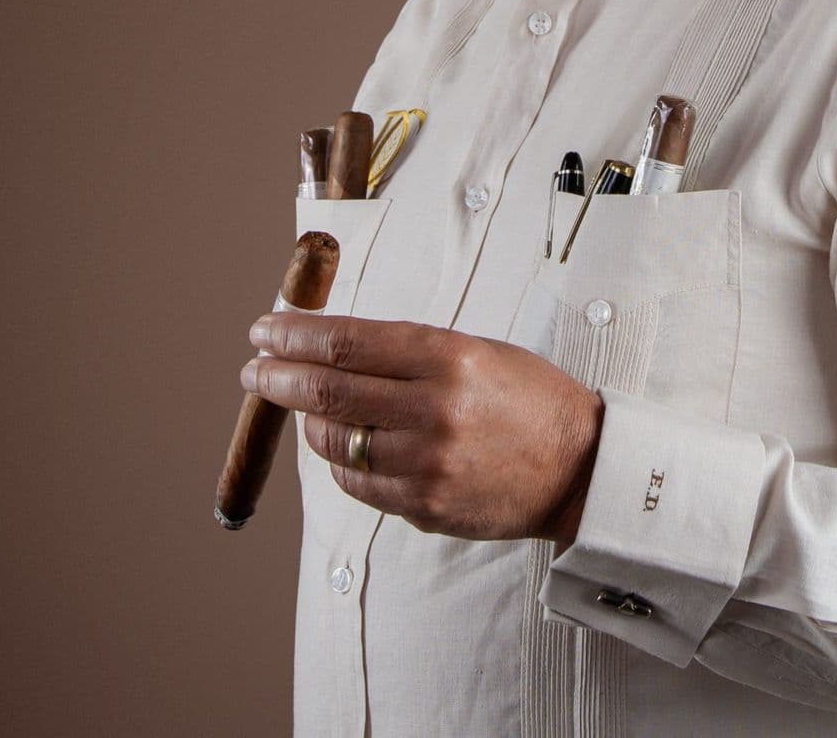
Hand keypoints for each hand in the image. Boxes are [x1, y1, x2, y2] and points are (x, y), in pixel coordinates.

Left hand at [243, 312, 603, 543]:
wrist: (581, 467)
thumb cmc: (525, 398)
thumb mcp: (475, 351)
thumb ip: (405, 351)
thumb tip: (326, 346)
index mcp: (449, 356)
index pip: (346, 342)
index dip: (295, 336)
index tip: (265, 331)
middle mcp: (435, 409)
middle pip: (327, 390)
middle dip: (279, 377)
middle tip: (255, 369)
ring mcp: (428, 464)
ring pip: (334, 441)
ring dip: (308, 422)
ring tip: (304, 408)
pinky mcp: (425, 506)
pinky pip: (357, 482)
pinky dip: (339, 460)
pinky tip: (342, 445)